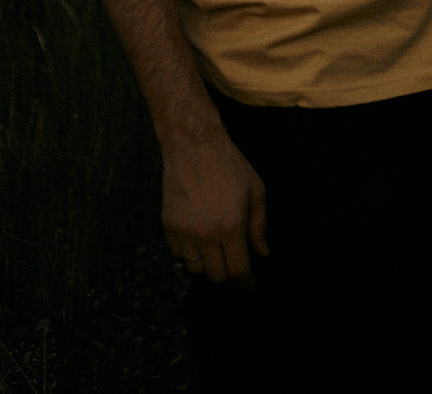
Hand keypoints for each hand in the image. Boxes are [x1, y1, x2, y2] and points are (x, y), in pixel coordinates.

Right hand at [162, 125, 268, 287]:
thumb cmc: (230, 166)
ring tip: (217, 257)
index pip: (238, 271)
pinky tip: (199, 243)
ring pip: (195, 270)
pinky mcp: (168, 226)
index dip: (246, 283)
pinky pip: (178, 255)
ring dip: (208, 268)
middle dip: (229, 280)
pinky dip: (189, 255)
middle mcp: (206, 234)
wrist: (194, 145)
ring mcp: (184, 232)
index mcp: (231, 227)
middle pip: (216, 276)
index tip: (250, 286)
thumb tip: (263, 253)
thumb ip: (260, 226)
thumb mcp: (256, 191)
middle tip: (236, 275)